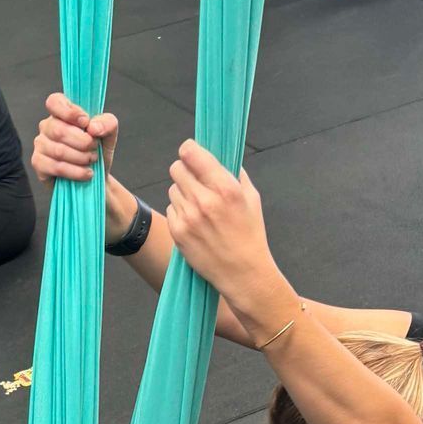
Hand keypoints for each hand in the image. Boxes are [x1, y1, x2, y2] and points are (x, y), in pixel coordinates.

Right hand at [31, 93, 118, 184]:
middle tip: (94, 148)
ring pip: (58, 150)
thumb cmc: (98, 150)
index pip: (54, 102)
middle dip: (83, 142)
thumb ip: (107, 123)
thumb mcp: (109, 133)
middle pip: (59, 130)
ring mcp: (40, 145)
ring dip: (81, 158)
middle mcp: (47, 126)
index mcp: (61, 112)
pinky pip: (56, 167)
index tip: (86, 122)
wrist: (96, 176)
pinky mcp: (39, 163)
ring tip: (92, 160)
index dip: (70, 112)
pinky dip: (76, 172)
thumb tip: (93, 127)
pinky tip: (87, 173)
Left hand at [165, 141, 279, 304]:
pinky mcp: (178, 232)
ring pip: (172, 189)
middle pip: (176, 168)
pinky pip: (170, 209)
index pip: (190, 153)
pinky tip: (194, 222)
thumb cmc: (250, 235)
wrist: (243, 273)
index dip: (189, 150)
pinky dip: (179, 211)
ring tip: (199, 206)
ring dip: (183, 192)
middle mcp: (204, 200)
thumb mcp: (252, 198)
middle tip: (195, 181)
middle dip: (186, 171)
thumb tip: (221, 157)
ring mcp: (188, 217)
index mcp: (225, 187)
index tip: (193, 154)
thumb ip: (235, 174)